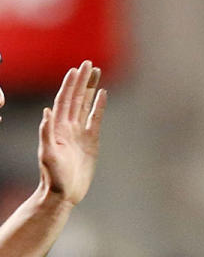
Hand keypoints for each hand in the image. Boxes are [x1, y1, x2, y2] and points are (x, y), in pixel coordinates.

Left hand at [37, 61, 107, 205]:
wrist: (63, 193)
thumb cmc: (53, 176)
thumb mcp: (47, 155)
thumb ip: (46, 133)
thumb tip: (47, 111)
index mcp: (58, 128)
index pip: (65, 100)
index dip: (70, 85)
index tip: (77, 69)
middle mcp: (68, 127)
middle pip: (76, 98)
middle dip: (82, 80)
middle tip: (89, 63)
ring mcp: (80, 133)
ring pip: (86, 105)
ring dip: (90, 89)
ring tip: (96, 73)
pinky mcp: (91, 142)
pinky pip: (95, 119)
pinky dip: (99, 106)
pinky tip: (103, 95)